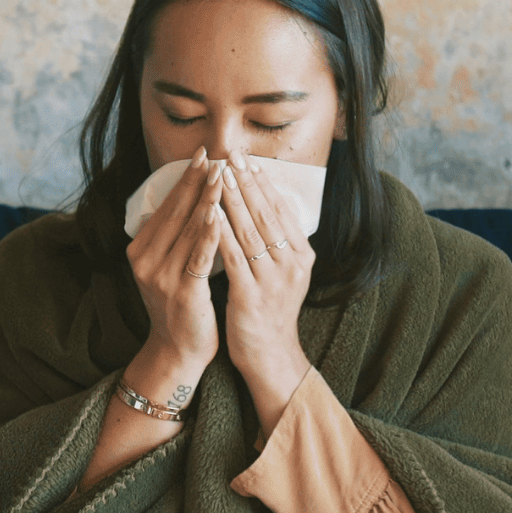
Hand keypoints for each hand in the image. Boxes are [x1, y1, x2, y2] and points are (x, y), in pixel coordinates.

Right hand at [126, 146, 226, 373]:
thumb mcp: (168, 268)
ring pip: (188, 230)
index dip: (185, 180)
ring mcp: (160, 277)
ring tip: (223, 176)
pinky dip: (209, 234)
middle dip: (196, 182)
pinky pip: (198, 257)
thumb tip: (193, 200)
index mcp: (140, 250)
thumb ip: (175, 238)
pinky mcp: (181, 292)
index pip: (166, 207)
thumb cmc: (181, 306)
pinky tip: (221, 216)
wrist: (177, 351)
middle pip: (175, 213)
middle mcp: (144, 261)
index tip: (202, 155)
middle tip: (213, 156)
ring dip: (207, 201)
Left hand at [212, 147, 316, 430]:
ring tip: (219, 175)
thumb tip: (266, 207)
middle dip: (247, 182)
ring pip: (250, 231)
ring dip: (233, 200)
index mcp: (302, 256)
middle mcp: (292, 264)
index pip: (281, 211)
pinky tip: (209, 214)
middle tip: (231, 155)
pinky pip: (234, 257)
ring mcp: (273, 280)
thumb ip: (279, 244)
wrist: (270, 357)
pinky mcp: (251, 295)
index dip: (263, 183)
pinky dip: (221, 233)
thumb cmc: (270, 313)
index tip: (247, 160)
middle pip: (266, 214)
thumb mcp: (283, 275)